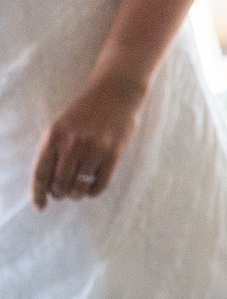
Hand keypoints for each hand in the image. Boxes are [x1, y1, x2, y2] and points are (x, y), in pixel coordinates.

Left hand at [32, 73, 147, 208]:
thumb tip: (49, 180)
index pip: (41, 173)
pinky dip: (94, 191)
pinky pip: (100, 183)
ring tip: (78, 192)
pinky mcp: (114, 153)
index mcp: (54, 135)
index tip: (40, 206)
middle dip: (60, 193)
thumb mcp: (62, 124)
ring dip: (77, 194)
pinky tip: (92, 189)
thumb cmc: (86, 109)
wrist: (116, 91)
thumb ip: (54, 148)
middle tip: (63, 193)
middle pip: (60, 183)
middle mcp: (72, 143)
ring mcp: (94, 149)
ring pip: (80, 185)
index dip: (38, 194)